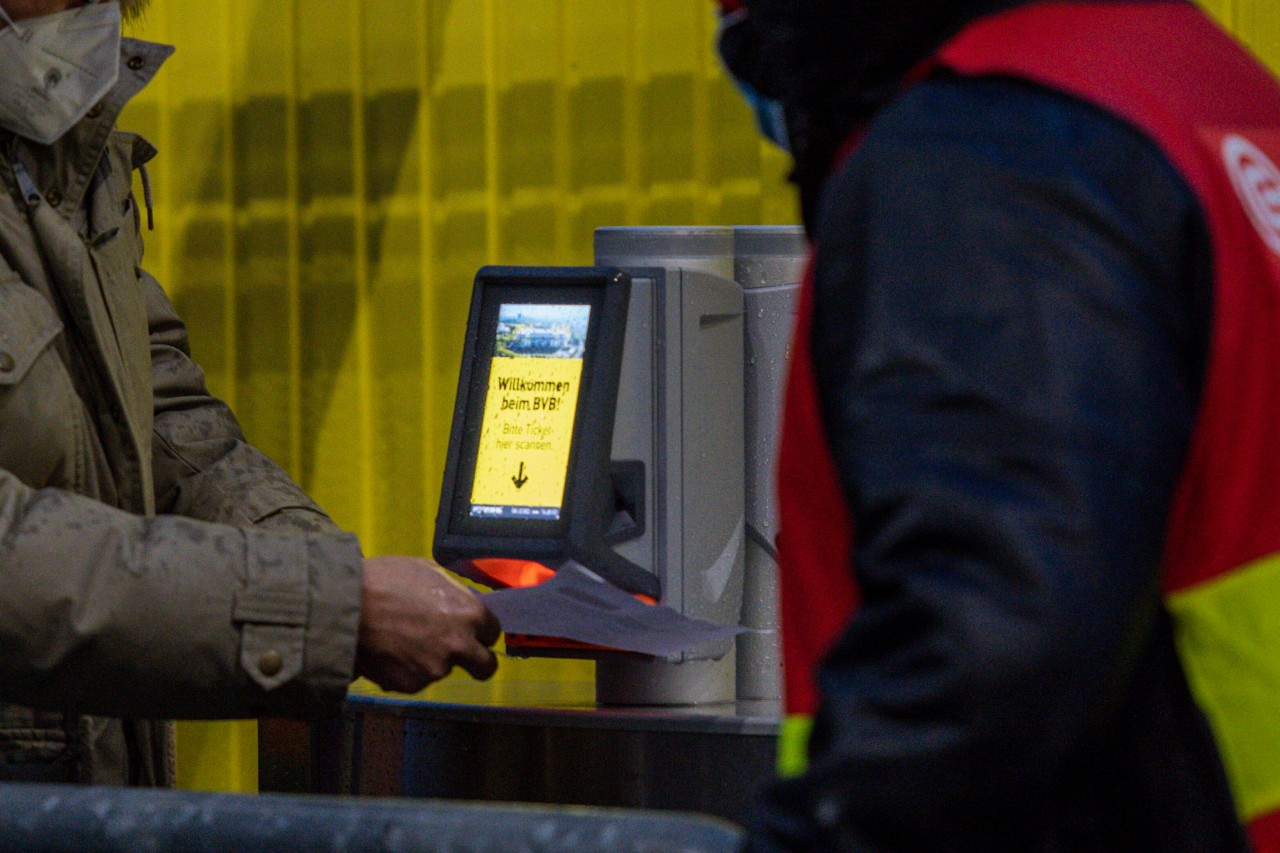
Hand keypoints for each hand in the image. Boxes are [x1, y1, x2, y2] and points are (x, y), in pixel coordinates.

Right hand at [354, 556, 500, 692]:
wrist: (344, 606)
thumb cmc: (385, 579)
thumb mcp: (428, 571)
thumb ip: (454, 592)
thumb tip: (463, 603)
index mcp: (470, 613)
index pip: (493, 632)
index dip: (480, 630)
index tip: (468, 629)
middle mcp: (459, 645)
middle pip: (485, 666)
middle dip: (476, 661)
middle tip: (456, 651)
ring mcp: (435, 669)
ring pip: (443, 669)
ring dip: (431, 660)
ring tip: (402, 640)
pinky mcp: (411, 685)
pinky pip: (416, 678)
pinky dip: (407, 669)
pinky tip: (389, 652)